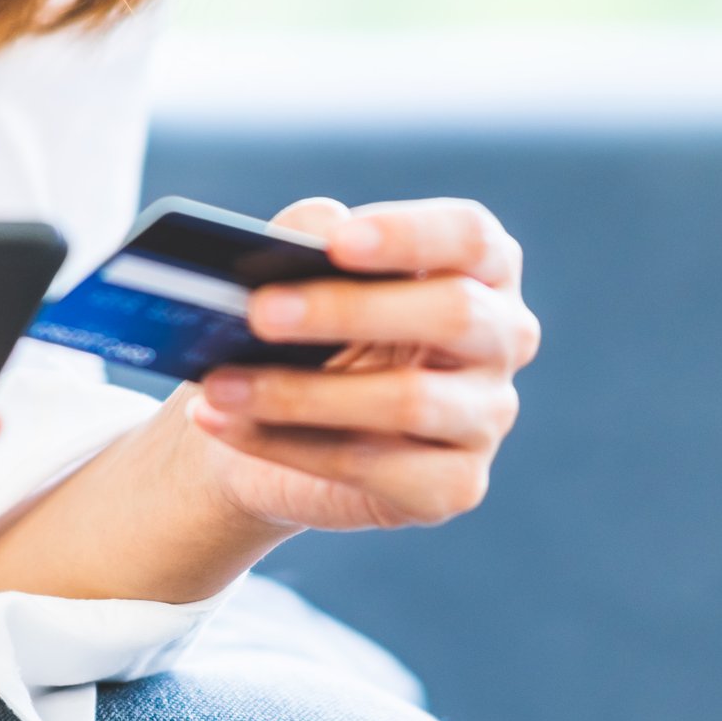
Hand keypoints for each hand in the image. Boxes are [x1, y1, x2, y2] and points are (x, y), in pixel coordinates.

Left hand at [184, 197, 538, 533]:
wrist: (267, 419)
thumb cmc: (300, 327)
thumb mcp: (298, 271)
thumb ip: (306, 239)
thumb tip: (307, 241)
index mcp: (479, 265)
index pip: (470, 236)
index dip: (409, 236)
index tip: (339, 244)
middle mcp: (502, 336)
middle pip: (453, 313)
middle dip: (347, 311)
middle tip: (259, 312)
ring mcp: (487, 416)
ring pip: (410, 400)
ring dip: (300, 392)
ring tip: (219, 383)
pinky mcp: (456, 485)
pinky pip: (374, 466)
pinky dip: (287, 447)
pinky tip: (227, 425)